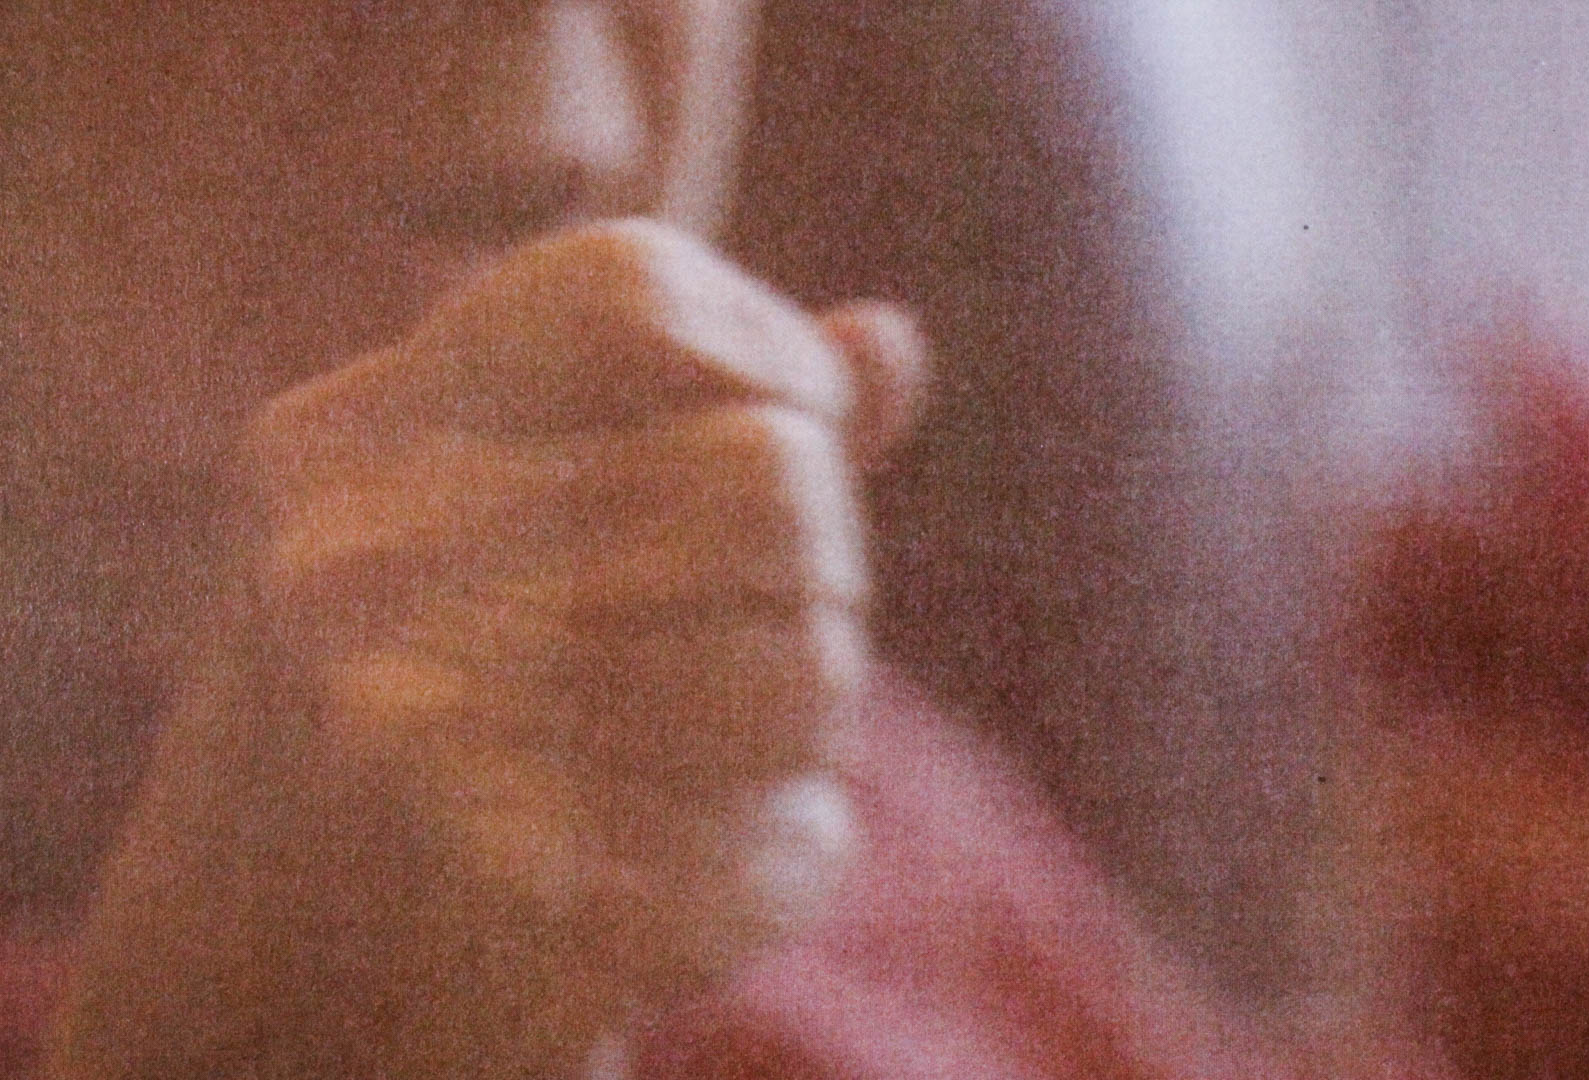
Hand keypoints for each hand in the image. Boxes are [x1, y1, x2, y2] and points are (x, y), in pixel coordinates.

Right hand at [53, 219, 923, 1079]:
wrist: (275, 963)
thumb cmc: (426, 692)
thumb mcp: (503, 512)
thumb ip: (703, 418)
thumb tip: (890, 342)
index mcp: (360, 433)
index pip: (632, 288)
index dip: (765, 354)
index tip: (774, 430)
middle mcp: (362, 558)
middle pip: (767, 475)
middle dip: (816, 552)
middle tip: (754, 612)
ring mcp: (419, 729)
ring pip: (810, 665)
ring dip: (809, 712)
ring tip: (716, 740)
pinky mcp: (516, 899)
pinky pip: (788, 839)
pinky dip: (771, 847)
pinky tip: (682, 852)